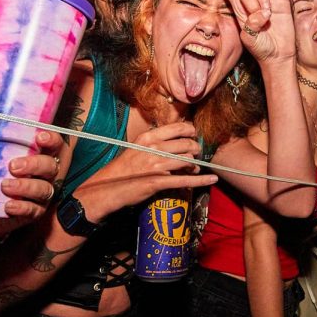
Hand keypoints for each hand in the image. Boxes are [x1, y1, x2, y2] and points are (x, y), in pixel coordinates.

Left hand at [0, 131, 62, 249]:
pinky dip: (23, 207)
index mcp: (34, 155)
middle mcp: (42, 174)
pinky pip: (34, 210)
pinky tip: (9, 206)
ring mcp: (39, 195)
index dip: (52, 139)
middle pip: (51, 166)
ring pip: (44, 189)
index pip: (53, 145)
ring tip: (5, 186)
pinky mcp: (32, 213)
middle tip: (13, 165)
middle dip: (35, 164)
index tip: (38, 137)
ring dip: (27, 186)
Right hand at [73, 121, 218, 218]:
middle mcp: (152, 147)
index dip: (191, 131)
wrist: (105, 188)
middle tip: (196, 154)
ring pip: (187, 159)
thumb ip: (154, 143)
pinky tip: (212, 179)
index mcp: (147, 136)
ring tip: (194, 169)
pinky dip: (201, 180)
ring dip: (195, 165)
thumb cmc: (122, 169)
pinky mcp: (157, 182)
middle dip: (196, 149)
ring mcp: (155, 165)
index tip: (194, 135)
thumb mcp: (136, 148)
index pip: (178, 127)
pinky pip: (185, 180)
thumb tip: (174, 141)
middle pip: (186, 143)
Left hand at [209, 0, 294, 63]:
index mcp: (239, 9)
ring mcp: (267, 0)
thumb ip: (251, 25)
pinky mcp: (281, 2)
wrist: (277, 56)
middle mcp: (251, 1)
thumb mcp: (249, 39)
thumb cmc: (260, 49)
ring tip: (269, 16)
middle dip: (252, 2)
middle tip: (260, 19)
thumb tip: (262, 12)